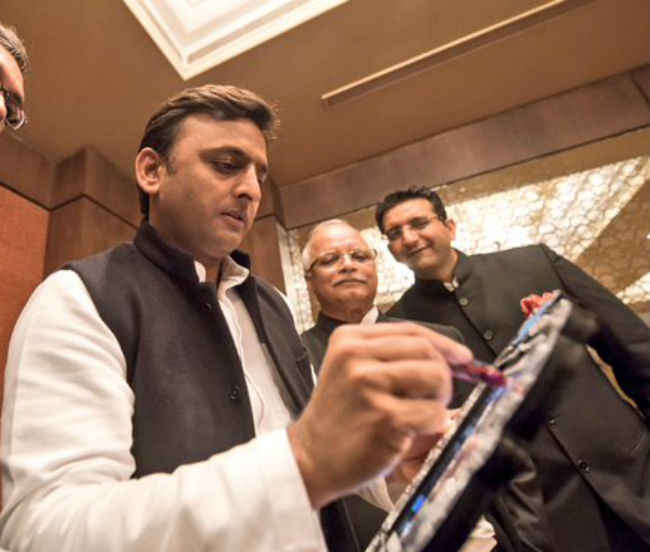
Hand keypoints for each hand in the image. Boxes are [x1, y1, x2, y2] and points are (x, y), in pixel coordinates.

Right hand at [288, 322, 471, 507]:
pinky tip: (411, 433)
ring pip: (436, 377)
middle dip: (443, 374)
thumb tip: (454, 357)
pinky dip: (433, 426)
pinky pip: (434, 413)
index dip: (443, 343)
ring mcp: (369, 385)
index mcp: (349, 340)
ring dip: (439, 399)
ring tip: (420, 413)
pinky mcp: (385, 416)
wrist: (311, 458)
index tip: (462, 357)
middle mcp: (356, 356)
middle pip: (427, 351)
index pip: (411, 330)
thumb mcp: (352, 371)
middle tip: (435, 396)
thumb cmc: (339, 418)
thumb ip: (393, 357)